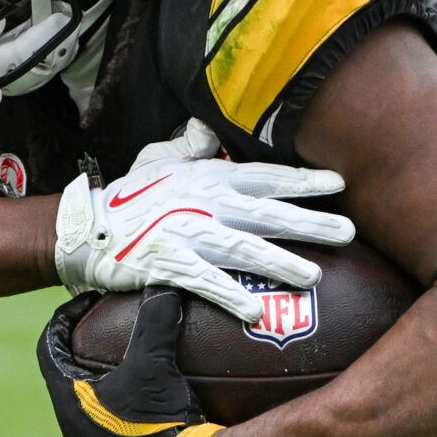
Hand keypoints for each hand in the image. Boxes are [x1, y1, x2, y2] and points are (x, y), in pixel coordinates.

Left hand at [36, 288, 221, 436]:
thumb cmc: (159, 419)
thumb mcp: (155, 362)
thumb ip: (154, 320)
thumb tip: (161, 286)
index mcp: (68, 402)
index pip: (48, 349)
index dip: (62, 321)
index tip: (85, 304)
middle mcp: (73, 432)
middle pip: (66, 381)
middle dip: (83, 354)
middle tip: (106, 333)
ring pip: (89, 412)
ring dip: (104, 388)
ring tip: (131, 368)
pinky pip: (114, 435)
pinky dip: (125, 414)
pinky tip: (155, 406)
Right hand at [54, 118, 354, 321]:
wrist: (87, 227)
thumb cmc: (129, 196)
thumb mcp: (159, 159)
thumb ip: (192, 145)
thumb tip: (211, 125)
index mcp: (208, 179)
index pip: (265, 178)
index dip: (303, 181)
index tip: (339, 185)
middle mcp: (203, 205)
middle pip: (265, 213)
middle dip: (308, 222)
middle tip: (349, 231)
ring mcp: (185, 235)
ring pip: (242, 248)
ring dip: (280, 261)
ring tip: (314, 275)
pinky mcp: (167, 266)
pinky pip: (204, 283)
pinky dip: (229, 296)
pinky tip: (256, 311)